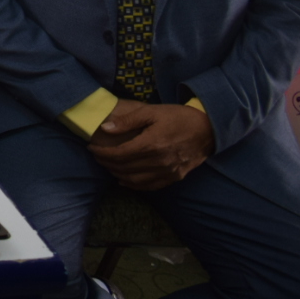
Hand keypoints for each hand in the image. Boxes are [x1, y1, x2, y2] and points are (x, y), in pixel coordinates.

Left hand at [88, 100, 214, 190]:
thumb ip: (127, 121)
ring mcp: (168, 172)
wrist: (208, 129)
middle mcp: (159, 161)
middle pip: (124, 167)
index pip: (119, 154)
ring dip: (117, 174)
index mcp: (151, 144)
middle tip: (97, 156)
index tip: (91, 148)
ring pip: (135, 180)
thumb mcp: (152, 112)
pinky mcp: (175, 177)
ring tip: (107, 165)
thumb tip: (105, 128)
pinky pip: (150, 186)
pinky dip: (134, 185)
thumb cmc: (178, 117)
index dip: (102, 153)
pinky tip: (124, 180)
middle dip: (106, 163)